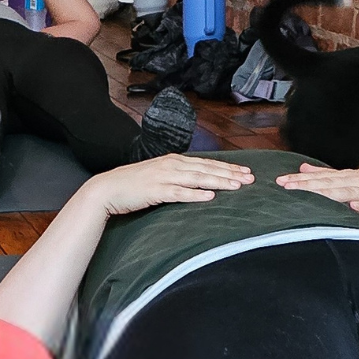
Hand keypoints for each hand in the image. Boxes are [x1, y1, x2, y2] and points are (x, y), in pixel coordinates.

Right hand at [84, 155, 252, 215]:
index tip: (244, 172)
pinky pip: (180, 193)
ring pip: (198, 179)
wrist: (108, 189)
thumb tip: (193, 186)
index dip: (226, 168)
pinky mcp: (156, 191)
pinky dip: (196, 195)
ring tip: (237, 186)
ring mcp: (164, 177)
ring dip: (219, 182)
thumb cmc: (132, 186)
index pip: (206, 164)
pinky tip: (210, 197)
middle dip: (230, 173)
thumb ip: (175, 179)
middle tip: (250, 178)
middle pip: (207, 169)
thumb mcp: (157, 178)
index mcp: (174, 161)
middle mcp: (172, 166)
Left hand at [276, 163, 358, 224]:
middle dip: (306, 185)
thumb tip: (304, 169)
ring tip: (310, 193)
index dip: (301, 180)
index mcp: (349, 179)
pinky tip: (353, 207)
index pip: (321, 179)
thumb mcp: (352, 180)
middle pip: (328, 184)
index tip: (280, 182)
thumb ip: (328, 177)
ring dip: (328, 193)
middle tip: (285, 185)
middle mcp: (357, 182)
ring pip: (346, 192)